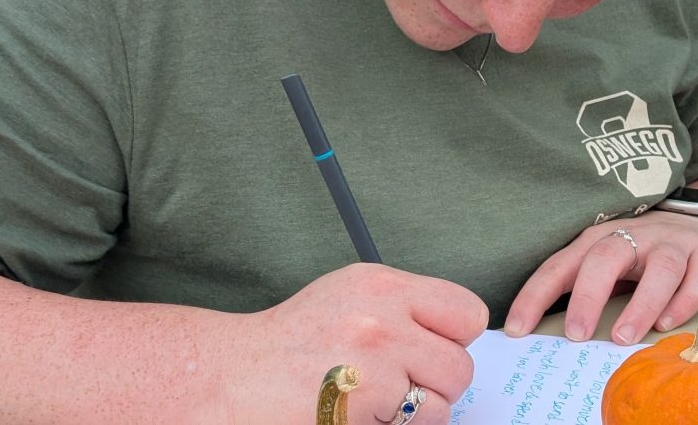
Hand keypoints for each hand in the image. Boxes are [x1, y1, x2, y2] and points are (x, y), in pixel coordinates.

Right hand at [223, 263, 487, 423]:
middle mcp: (381, 321)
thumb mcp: (349, 298)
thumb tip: (455, 336)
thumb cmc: (291, 343)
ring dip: (416, 414)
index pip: (467, 314)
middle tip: (399, 385)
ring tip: (376, 404)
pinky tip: (361, 416)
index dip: (454, 338)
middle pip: (459, 367)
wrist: (230, 378)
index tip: (431, 348)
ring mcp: (372, 368)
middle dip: (435, 384)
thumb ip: (404, 308)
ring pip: (441, 406)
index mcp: (382, 286)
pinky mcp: (362, 409)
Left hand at [503, 212, 697, 346]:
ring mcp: (672, 244)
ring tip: (623, 337)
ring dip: (641, 304)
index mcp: (598, 240)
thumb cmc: (640, 251)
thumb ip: (582, 288)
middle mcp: (634, 237)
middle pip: (606, 258)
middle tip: (576, 336)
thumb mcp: (606, 261)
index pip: (560, 266)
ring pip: (659, 268)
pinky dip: (683, 302)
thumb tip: (545, 335)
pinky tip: (666, 325)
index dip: (536, 295)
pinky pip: (697, 277)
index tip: (517, 329)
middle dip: (588, 296)